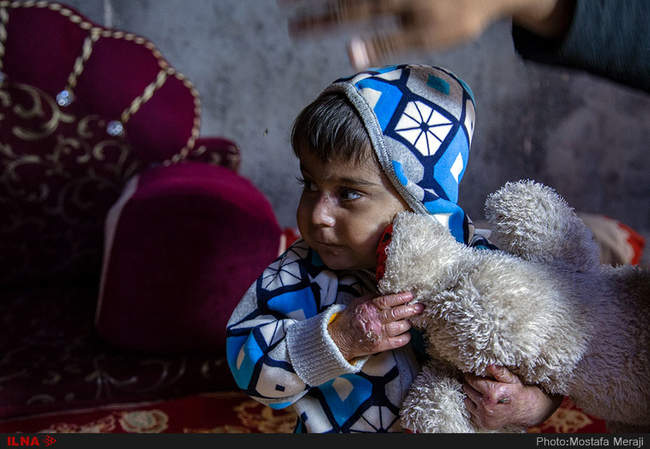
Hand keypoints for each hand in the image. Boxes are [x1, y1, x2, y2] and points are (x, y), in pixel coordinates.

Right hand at [284, 0, 570, 69]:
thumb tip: (348, 54)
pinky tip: (333, 2)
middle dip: (309, 2)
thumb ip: (385, 45)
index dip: (315, 20)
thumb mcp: (426, 36)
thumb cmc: (461, 16)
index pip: (344, 14)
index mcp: (390, 1)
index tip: (290, 28)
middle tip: (280, 5)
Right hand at [327, 291, 422, 359]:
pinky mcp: (381, 346)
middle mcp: (375, 320)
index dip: (400, 298)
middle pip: (397, 314)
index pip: (387, 301)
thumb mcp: (359, 302)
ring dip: (408, 323)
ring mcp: (379, 334)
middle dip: (411, 310)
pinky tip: (407, 333)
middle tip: (420, 307)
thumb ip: (373, 297)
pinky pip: (399, 341)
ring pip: (400, 327)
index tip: (410, 295)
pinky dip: (406, 337)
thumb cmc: (351, 318)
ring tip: (411, 320)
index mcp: (369, 308)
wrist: (341, 339)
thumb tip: (389, 291)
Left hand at [463, 365, 561, 429]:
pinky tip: (483, 402)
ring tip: (481, 392)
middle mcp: (487, 406)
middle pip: (468, 389)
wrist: (527, 410)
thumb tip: (490, 365)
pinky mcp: (484, 423)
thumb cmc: (518, 392)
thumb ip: (500, 372)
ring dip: (471, 395)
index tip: (472, 374)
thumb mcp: (511, 379)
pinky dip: (474, 406)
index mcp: (493, 393)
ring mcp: (485, 416)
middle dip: (471, 385)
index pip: (472, 380)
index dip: (471, 376)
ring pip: (467, 400)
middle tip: (478, 382)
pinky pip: (471, 411)